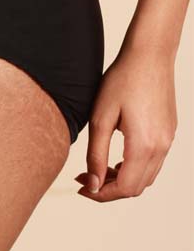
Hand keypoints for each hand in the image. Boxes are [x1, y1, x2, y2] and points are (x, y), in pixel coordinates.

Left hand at [74, 46, 177, 201]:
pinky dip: (133, 167)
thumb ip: (96, 154)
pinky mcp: (168, 132)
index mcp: (144, 145)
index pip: (125, 188)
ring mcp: (168, 140)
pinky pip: (153, 162)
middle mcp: (162, 147)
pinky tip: (115, 157)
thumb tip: (93, 184)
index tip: (81, 187)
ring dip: (122, 179)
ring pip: (146, 177)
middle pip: (137, 187)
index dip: (101, 194)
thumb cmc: (121, 81)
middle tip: (84, 179)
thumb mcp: (100, 118)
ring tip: (97, 169)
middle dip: (109, 189)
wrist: (148, 56)